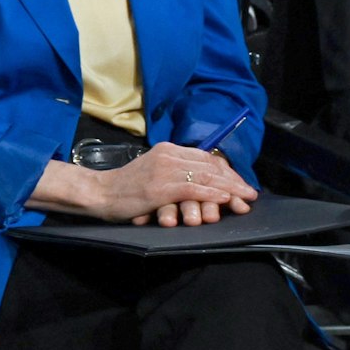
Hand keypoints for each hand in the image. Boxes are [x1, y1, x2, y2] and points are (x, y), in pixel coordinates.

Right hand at [94, 142, 253, 225]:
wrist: (99, 193)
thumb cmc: (125, 187)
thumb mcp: (151, 171)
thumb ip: (173, 171)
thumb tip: (199, 180)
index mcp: (166, 149)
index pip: (205, 157)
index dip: (226, 171)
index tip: (239, 184)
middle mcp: (167, 155)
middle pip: (210, 166)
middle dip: (233, 181)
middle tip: (249, 194)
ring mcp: (164, 171)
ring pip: (205, 177)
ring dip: (229, 189)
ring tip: (244, 198)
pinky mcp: (160, 187)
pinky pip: (193, 189)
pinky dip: (212, 194)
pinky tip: (225, 199)